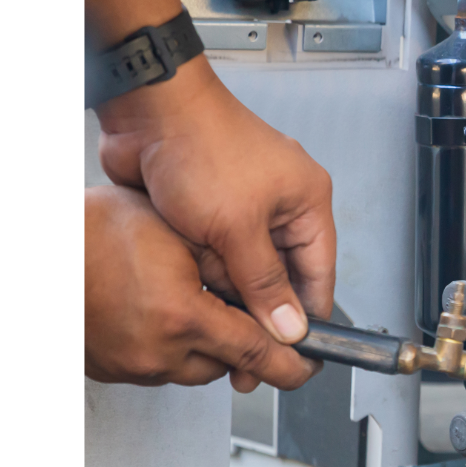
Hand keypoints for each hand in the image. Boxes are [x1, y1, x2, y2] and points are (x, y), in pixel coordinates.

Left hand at [95, 57, 336, 372]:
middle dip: (259, 307)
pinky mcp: (210, 210)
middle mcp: (279, 205)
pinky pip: (214, 255)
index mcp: (306, 201)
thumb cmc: (201, 146)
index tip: (295, 352)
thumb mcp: (237, 227)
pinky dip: (203, 267)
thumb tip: (288, 326)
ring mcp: (243, 207)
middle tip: (246, 346)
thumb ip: (263, 282)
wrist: (147, 114)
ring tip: (209, 291)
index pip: (319, 274)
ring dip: (224, 283)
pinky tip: (191, 276)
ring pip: (243, 269)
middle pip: (280, 276)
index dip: (308, 316)